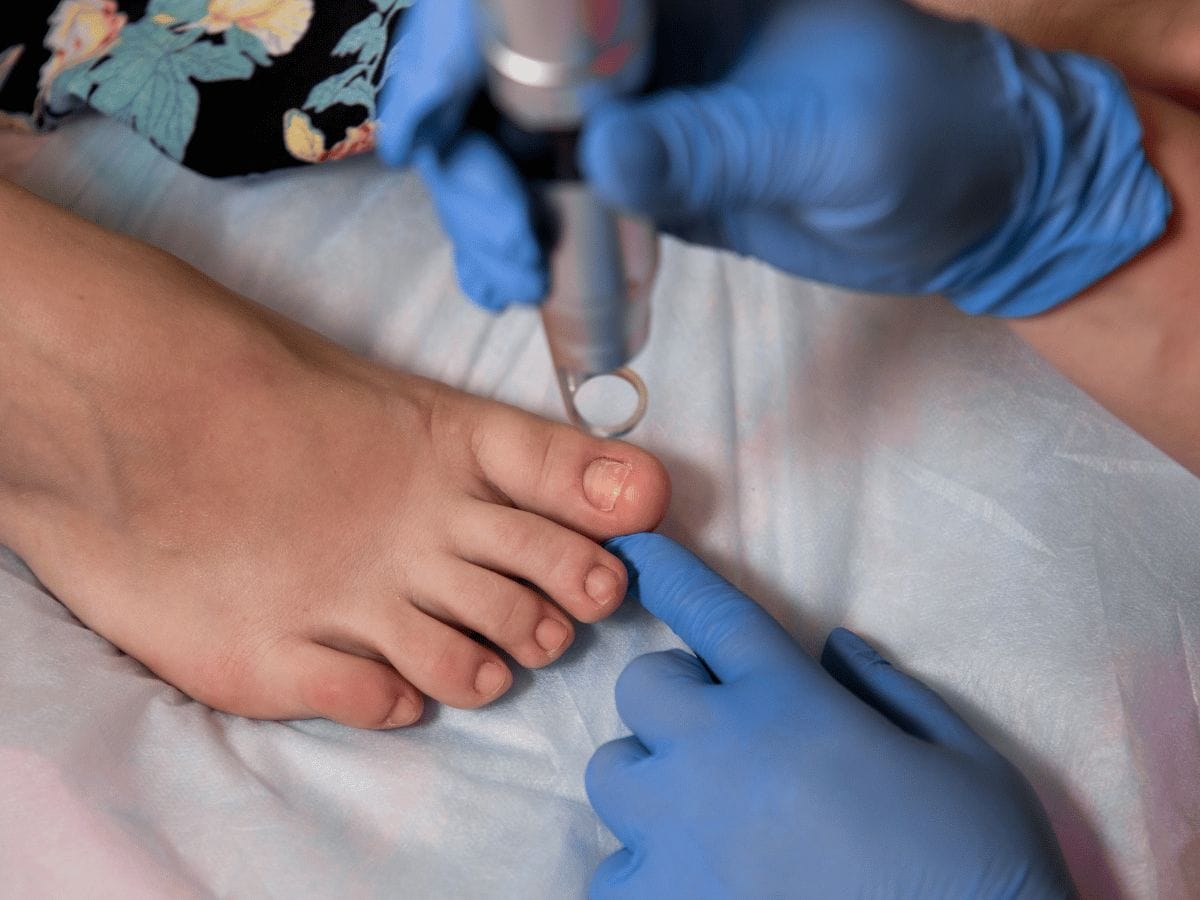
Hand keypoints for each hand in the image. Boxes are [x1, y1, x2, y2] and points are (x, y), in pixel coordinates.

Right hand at [378, 0, 1168, 315]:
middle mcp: (636, 37)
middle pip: (493, 72)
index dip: (455, 44)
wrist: (971, 201)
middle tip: (506, 244)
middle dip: (467, 156)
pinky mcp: (639, 178)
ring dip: (486, 211)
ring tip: (514, 280)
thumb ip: (714, 144)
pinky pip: (552, 201)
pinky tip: (526, 283)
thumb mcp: (831, 138)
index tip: (435, 123)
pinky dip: (523, 242)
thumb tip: (598, 158)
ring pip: (507, 141)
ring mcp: (632, 109)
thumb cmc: (930, 133)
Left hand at [588, 533, 1073, 897]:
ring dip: (652, 785)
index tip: (631, 553)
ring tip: (706, 820)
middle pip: (642, 690)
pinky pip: (611, 873)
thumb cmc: (982, 867)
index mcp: (792, 705)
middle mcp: (719, 757)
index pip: (711, 612)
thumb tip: (833, 647)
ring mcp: (681, 838)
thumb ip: (889, 691)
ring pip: (614, 776)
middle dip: (677, 701)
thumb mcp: (962, 760)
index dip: (667, 572)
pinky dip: (645, 873)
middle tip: (725, 737)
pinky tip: (699, 886)